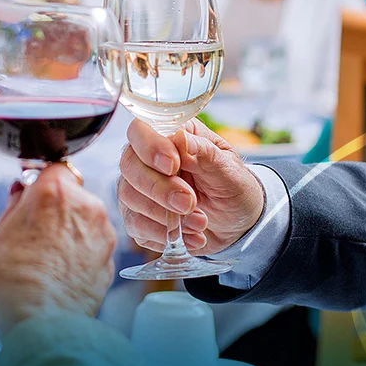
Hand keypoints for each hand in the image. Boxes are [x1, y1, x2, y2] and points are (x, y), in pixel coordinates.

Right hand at [0, 164, 116, 335]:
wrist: (40, 324)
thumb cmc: (10, 281)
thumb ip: (13, 210)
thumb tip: (21, 193)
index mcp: (54, 192)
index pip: (52, 169)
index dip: (39, 183)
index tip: (30, 198)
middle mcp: (86, 206)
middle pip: (72, 195)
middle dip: (56, 208)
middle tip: (34, 234)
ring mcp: (103, 234)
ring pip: (86, 221)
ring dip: (71, 232)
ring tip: (47, 259)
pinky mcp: (111, 261)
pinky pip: (94, 248)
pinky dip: (82, 255)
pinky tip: (62, 274)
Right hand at [117, 119, 264, 255]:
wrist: (237, 225)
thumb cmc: (233, 188)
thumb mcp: (229, 170)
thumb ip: (204, 153)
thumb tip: (179, 138)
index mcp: (172, 135)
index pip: (141, 129)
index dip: (151, 147)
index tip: (173, 166)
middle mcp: (148, 159)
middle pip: (129, 164)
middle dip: (159, 188)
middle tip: (189, 202)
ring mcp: (139, 188)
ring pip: (128, 195)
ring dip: (165, 215)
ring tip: (200, 223)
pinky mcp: (138, 217)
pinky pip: (135, 224)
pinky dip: (164, 234)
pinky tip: (190, 236)